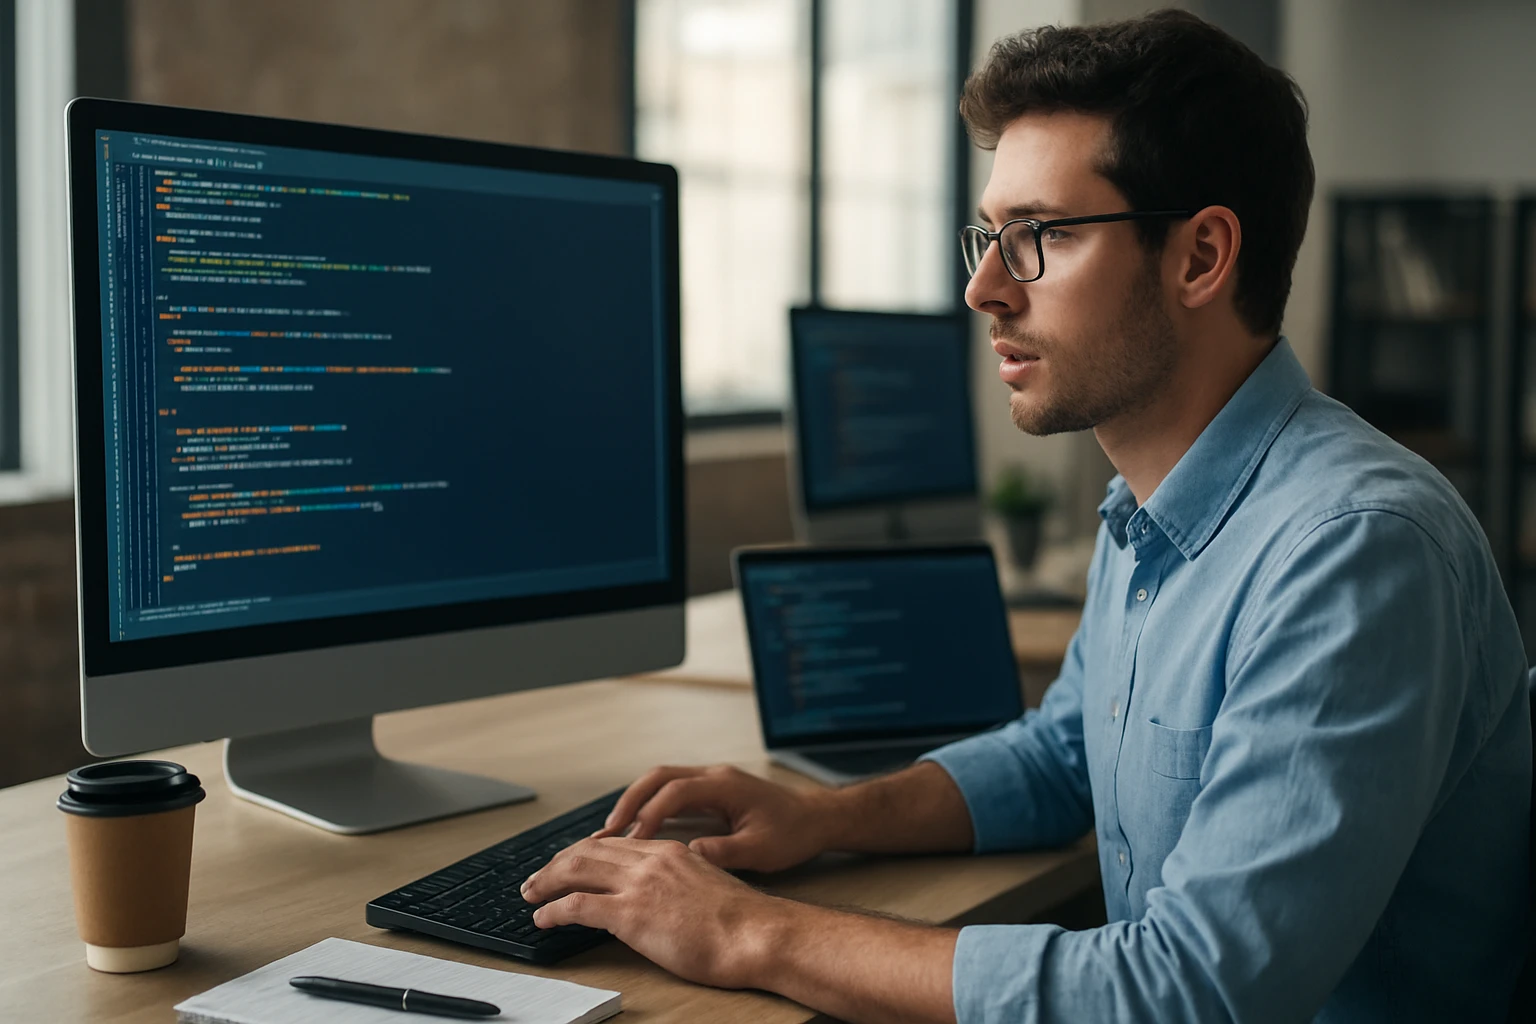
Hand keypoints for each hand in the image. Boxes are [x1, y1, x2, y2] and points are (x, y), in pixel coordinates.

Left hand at [521, 836, 790, 988]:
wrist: (756, 933)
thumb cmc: (742, 922)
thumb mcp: (708, 886)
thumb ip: (681, 882)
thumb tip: (666, 896)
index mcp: (669, 851)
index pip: (614, 845)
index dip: (584, 853)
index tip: (568, 864)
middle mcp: (650, 859)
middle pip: (587, 851)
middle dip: (556, 864)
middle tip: (538, 878)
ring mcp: (639, 885)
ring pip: (575, 870)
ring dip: (546, 882)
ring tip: (531, 894)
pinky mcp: (631, 913)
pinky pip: (576, 906)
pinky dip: (553, 911)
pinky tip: (543, 919)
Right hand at [593, 764, 833, 872]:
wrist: (816, 818)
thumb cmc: (793, 833)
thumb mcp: (764, 850)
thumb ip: (727, 851)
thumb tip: (690, 854)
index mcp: (726, 785)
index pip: (676, 792)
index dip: (650, 814)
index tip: (631, 840)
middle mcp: (714, 776)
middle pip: (659, 777)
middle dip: (629, 802)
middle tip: (605, 832)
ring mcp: (711, 781)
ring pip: (661, 781)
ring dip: (635, 802)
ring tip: (611, 832)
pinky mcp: (710, 791)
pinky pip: (671, 792)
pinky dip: (649, 807)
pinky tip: (636, 831)